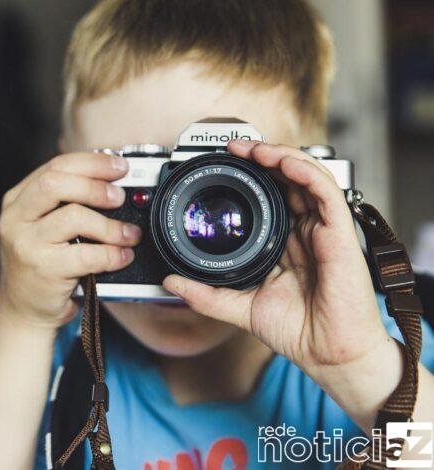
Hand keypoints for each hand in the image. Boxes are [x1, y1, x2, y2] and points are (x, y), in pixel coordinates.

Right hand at [0, 152, 141, 328]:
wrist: (23, 311)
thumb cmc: (40, 266)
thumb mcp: (41, 227)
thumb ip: (65, 203)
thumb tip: (112, 181)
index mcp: (17, 201)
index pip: (54, 167)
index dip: (91, 163)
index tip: (118, 166)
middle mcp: (16, 219)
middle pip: (56, 183)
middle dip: (96, 185)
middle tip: (120, 197)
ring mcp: (26, 244)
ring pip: (74, 217)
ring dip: (110, 225)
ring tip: (128, 234)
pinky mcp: (43, 269)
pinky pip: (87, 254)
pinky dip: (112, 254)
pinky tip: (122, 256)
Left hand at [163, 141, 392, 376]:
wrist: (327, 355)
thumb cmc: (297, 331)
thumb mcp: (239, 307)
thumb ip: (205, 294)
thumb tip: (171, 282)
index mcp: (286, 242)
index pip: (271, 196)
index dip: (251, 175)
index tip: (223, 164)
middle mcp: (306, 230)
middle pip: (288, 179)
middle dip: (261, 156)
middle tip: (233, 147)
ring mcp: (323, 229)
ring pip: (306, 176)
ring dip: (279, 155)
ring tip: (252, 148)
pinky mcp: (339, 233)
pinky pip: (325, 191)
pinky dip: (303, 170)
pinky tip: (282, 162)